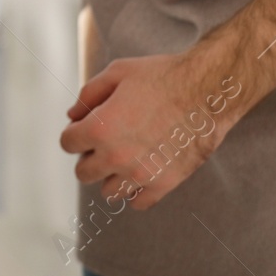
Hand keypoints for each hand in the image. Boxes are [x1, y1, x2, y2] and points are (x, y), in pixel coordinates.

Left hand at [58, 54, 244, 210]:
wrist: (207, 91)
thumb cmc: (163, 77)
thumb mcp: (118, 72)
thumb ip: (89, 94)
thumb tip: (72, 115)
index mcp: (99, 128)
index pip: (67, 143)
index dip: (75, 132)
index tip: (85, 128)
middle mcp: (115, 156)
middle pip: (83, 173)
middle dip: (89, 157)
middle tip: (104, 143)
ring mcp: (140, 174)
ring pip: (109, 192)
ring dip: (111, 176)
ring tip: (124, 158)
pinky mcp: (164, 183)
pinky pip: (138, 202)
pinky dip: (135, 191)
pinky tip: (141, 172)